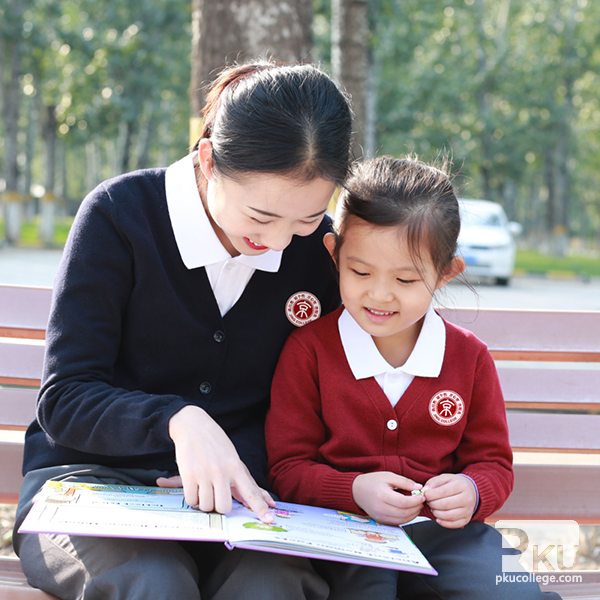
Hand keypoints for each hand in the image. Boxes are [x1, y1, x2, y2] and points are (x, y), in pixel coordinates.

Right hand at [160, 405, 275, 522]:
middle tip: (215, 496)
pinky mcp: (188, 475)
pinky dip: (192, 498)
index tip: (269, 520)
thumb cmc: (216, 443)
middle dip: (218, 507)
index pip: (252, 492)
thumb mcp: (233, 458)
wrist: (193, 425)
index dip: (260, 508)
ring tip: (203, 488)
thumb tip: (256, 501)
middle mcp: (222, 472)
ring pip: (206, 506)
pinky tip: (194, 488)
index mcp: (236, 467)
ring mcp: (205, 474)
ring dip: (203, 503)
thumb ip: (244, 480)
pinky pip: (191, 500)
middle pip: (224, 507)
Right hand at [351, 472, 425, 525]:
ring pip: (402, 520)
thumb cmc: (372, 481)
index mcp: (382, 495)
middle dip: (416, 508)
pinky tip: (409, 510)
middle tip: (421, 501)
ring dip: (413, 514)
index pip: (404, 502)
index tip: (422, 496)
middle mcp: (380, 508)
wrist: (357, 490)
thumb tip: (419, 488)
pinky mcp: (381, 521)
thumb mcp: (388, 476)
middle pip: (404, 513)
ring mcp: (380, 516)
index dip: (415, 501)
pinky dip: (406, 518)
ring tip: (416, 505)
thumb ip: (404, 482)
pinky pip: (397, 522)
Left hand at [424, 473, 476, 527]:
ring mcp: (468, 510)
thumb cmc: (456, 484)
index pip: (443, 492)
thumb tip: (425, 490)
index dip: (431, 495)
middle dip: (432, 504)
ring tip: (433, 508)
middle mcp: (467, 498)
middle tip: (429, 502)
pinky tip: (438, 518)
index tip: (425, 495)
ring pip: (448, 515)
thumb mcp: (445, 478)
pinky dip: (443, 522)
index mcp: (461, 485)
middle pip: (445, 504)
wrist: (471, 490)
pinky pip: (454, 524)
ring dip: (436, 513)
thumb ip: (434, 482)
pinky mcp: (467, 519)